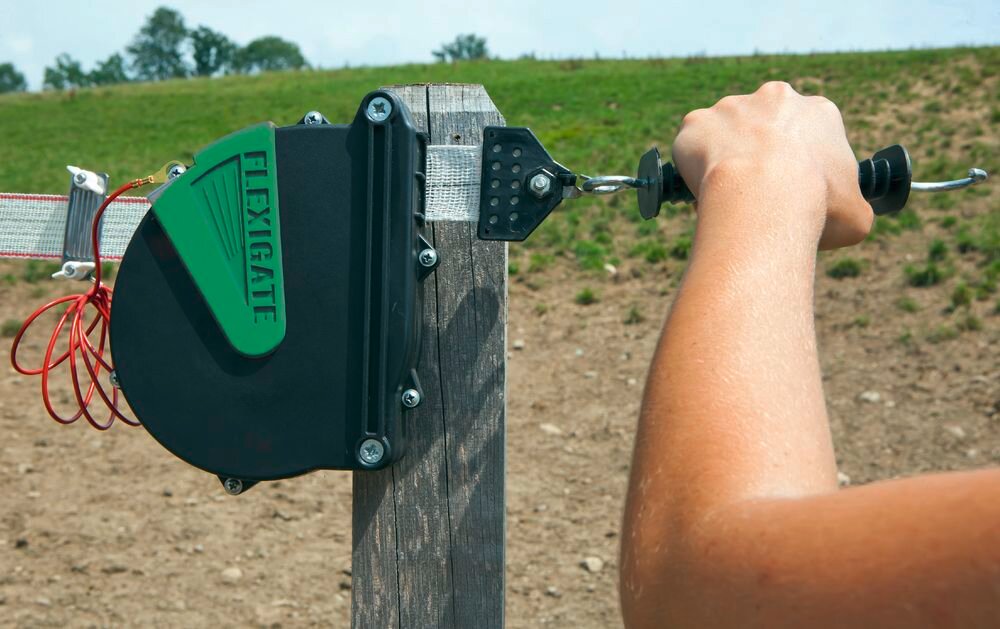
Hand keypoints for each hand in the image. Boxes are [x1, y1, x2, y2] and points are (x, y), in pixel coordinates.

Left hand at [672, 81, 872, 249]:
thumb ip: (852, 208)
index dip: (798, 164)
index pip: (807, 134)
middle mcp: (774, 98)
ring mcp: (732, 106)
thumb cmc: (816, 205)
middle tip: (754, 193)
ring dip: (723, 162)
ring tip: (725, 198)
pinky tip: (700, 192)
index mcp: (819, 112)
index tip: (790, 189)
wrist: (765, 196)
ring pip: (724, 137)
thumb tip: (849, 216)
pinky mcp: (697, 122)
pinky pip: (690, 148)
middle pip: (762, 128)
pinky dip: (691, 169)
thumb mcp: (856, 215)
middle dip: (758, 156)